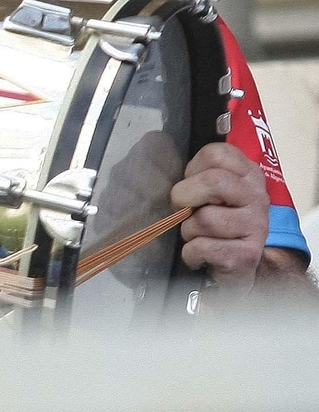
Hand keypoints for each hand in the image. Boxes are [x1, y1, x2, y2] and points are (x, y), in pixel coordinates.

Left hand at [171, 142, 269, 293]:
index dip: (192, 168)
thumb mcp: (205, 189)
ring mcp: (257, 226)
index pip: (216, 153)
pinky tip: (199, 255)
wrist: (233, 266)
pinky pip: (204, 247)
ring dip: (189, 230)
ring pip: (206, 219)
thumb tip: (153, 144)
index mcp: (247, 173)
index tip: (190, 182)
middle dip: (185, 196)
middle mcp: (258, 196)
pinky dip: (192, 253)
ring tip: (196, 235)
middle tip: (184, 209)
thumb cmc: (212, 220)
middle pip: (214, 181)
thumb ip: (191, 170)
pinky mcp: (248, 255)